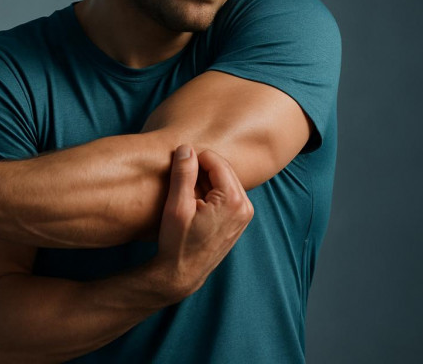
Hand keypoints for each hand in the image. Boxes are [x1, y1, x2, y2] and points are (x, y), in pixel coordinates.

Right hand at [153, 144, 253, 301]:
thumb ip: (183, 174)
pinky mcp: (240, 220)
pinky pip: (226, 194)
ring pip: (224, 180)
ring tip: (187, 199)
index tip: (177, 171)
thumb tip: (186, 148)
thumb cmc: (178, 243)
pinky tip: (195, 206)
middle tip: (180, 186)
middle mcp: (246, 206)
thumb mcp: (176, 206)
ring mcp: (245, 214)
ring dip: (204, 182)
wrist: (182, 274)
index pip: (214, 160)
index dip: (193, 160)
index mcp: (233, 200)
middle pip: (222, 168)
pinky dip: (210, 193)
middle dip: (200, 171)